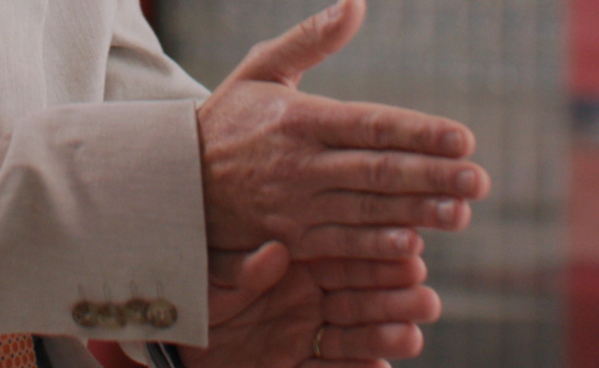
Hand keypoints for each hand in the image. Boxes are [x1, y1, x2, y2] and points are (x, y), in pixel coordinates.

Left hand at [194, 243, 434, 367]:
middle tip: (425, 299)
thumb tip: (274, 253)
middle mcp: (311, 299)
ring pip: (356, 337)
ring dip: (385, 337)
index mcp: (297, 265)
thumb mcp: (212, 284)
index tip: (410, 253)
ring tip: (411, 336)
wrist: (174, 345)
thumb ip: (242, 271)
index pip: (344, 256)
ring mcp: (309, 338)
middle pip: (361, 298)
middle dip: (394, 300)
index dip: (378, 256)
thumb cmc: (196, 302)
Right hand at [196, 0, 488, 256]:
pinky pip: (342, 243)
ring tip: (462, 214)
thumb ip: (312, 37)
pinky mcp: (293, 237)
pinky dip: (377, 246)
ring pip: (367, 210)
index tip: (463, 138)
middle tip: (480, 181)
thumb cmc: (231, 117)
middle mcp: (300, 163)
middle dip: (432, 177)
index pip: (371, 126)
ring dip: (417, 213)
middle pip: (377, 171)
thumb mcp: (263, 68)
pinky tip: (414, 245)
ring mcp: (296, 205)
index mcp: (299, 119)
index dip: (419, 133)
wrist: (177, 180)